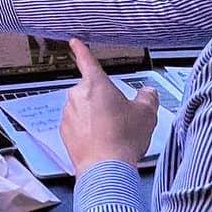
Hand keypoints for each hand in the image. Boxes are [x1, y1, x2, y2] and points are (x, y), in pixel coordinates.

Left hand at [59, 39, 160, 175]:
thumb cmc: (124, 137)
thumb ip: (147, 98)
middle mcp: (77, 96)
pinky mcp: (65, 132)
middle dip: (103, 100)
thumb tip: (147, 92)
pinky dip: (87, 131)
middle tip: (119, 118)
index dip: (81, 50)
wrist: (105, 168)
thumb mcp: (145, 114)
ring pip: (84, 109)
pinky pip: (77, 126)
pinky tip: (101, 143)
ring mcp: (69, 114)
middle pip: (91, 91)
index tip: (74, 42)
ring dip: (95, 116)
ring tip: (112, 134)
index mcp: (96, 85)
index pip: (87, 61)